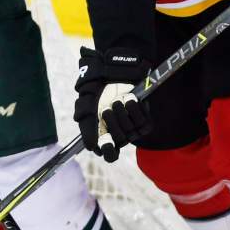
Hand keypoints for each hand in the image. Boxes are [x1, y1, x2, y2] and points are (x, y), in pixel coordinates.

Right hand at [74, 47, 150, 162]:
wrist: (111, 74)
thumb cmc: (96, 93)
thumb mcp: (85, 108)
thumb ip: (86, 128)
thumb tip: (90, 146)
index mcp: (104, 136)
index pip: (110, 155)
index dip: (109, 150)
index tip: (106, 141)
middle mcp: (119, 135)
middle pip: (120, 140)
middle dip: (112, 122)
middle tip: (106, 108)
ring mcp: (133, 128)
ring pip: (131, 131)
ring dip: (122, 112)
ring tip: (116, 100)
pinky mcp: (144, 120)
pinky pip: (143, 122)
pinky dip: (135, 109)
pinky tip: (129, 99)